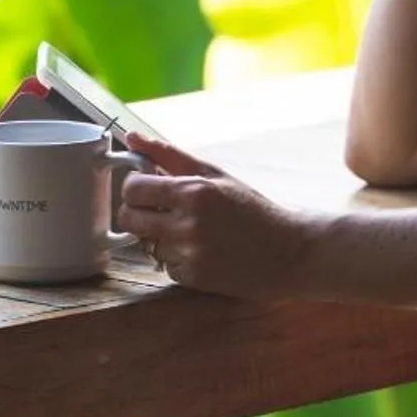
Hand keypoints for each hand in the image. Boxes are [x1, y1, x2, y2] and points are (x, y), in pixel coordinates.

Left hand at [119, 137, 319, 297]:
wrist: (287, 251)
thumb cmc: (250, 209)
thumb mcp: (214, 174)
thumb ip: (169, 155)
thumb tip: (130, 138)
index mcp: (192, 191)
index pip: (133, 188)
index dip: (135, 188)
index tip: (147, 190)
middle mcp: (187, 224)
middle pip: (129, 219)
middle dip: (138, 214)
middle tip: (158, 212)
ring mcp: (189, 254)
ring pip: (146, 244)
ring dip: (160, 239)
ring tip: (190, 233)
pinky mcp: (193, 278)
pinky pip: (165, 266)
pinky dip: (176, 260)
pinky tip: (201, 252)